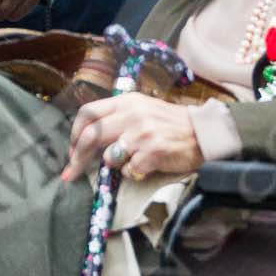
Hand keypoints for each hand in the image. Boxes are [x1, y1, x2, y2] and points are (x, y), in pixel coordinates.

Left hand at [61, 92, 203, 182]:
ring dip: (115, 165)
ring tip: (133, 160)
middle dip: (77, 158)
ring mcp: (143, 133)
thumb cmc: (170, 125)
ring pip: (110, 157)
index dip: (74, 133)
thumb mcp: (142, 109)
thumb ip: (117, 117)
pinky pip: (130, 171)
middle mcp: (133, 114)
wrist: (204, 133)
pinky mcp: (154, 151)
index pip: (88, 113)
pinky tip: (147, 166)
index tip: (71, 150)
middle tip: (71, 173)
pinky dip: (134, 173)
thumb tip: (86, 137)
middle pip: (91, 136)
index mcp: (126, 102)